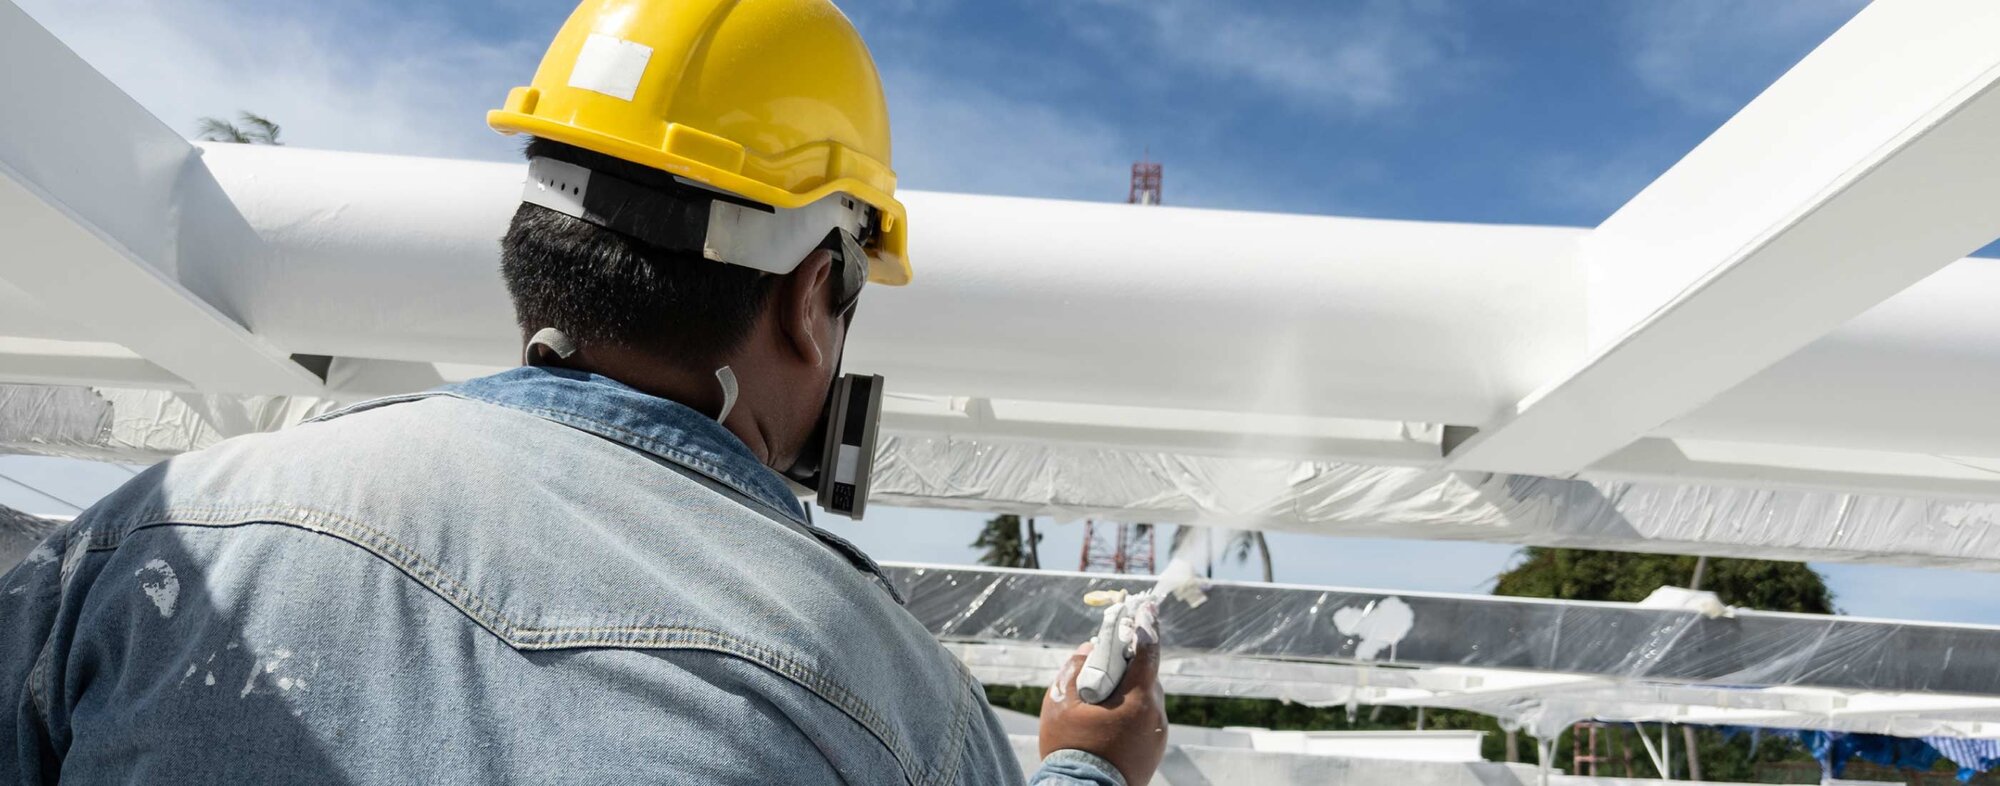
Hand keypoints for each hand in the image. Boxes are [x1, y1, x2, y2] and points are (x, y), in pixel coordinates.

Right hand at [1038, 625, 1167, 784]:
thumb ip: (1075, 670)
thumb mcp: (1061, 704)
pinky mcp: (1154, 750)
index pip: (1149, 652)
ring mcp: (1158, 735)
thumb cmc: (1070, 749)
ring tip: (1103, 695)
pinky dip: (1131, 712)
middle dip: (1130, 663)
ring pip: (1146, 699)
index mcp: (1138, 699)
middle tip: (1110, 655)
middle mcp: (1155, 715)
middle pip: (1147, 676)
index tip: (1146, 607)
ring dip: (1130, 690)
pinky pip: (1145, 719)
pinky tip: (1109, 719)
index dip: (1147, 626)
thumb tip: (1088, 648)